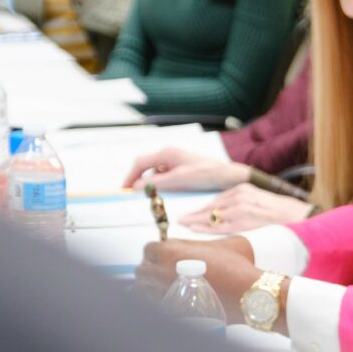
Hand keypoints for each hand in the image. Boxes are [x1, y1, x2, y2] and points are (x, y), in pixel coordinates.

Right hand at [123, 147, 250, 190]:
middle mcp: (169, 156)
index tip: (124, 190)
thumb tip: (137, 187)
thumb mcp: (180, 179)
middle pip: (145, 168)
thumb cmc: (208, 174)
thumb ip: (157, 182)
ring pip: (155, 175)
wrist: (228, 178)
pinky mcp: (181, 172)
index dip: (130, 177)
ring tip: (150, 198)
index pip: (140, 163)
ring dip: (151, 186)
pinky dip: (161, 187)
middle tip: (133, 196)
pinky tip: (165, 195)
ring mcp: (175, 164)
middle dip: (139, 182)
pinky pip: (165, 179)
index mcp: (167, 153)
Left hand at [135, 235, 258, 316]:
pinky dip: (157, 304)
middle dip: (150, 271)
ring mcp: (163, 293)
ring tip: (164, 290)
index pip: (149, 249)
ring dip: (150, 288)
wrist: (247, 294)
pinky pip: (153, 307)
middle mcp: (161, 271)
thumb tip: (199, 248)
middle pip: (141, 271)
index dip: (157, 253)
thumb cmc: (237, 268)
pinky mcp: (170, 312)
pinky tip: (169, 304)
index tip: (164, 257)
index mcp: (170, 251)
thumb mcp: (225, 244)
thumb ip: (204, 244)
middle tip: (163, 274)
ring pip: (142, 291)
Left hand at [183, 184, 311, 232]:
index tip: (190, 214)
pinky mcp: (246, 221)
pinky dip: (207, 227)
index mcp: (244, 189)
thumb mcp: (259, 202)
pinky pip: (222, 225)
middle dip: (194, 214)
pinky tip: (195, 229)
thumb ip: (242, 206)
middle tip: (180, 220)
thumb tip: (223, 217)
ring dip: (196, 220)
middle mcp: (241, 196)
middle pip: (211, 206)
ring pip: (213, 215)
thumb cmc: (282, 214)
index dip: (201, 208)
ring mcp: (243, 208)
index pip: (217, 200)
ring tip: (184, 224)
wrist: (301, 218)